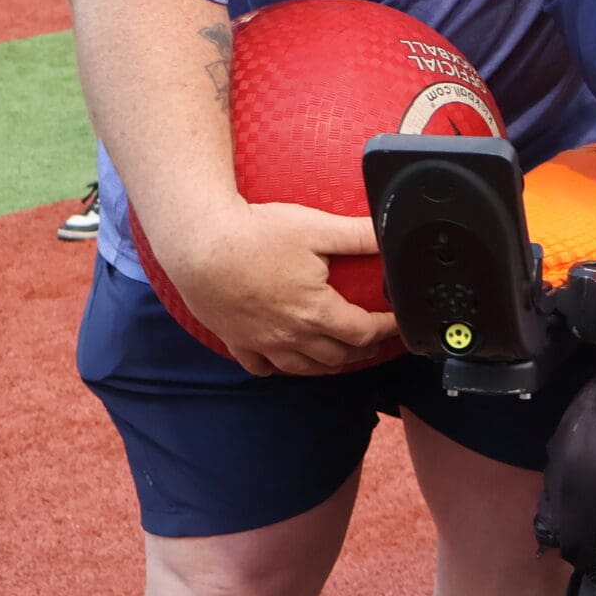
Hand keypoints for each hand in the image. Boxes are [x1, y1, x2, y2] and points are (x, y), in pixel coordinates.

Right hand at [163, 201, 400, 374]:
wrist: (199, 244)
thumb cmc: (255, 234)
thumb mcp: (316, 227)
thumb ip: (358, 235)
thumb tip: (388, 233)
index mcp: (316, 311)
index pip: (363, 332)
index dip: (386, 328)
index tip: (397, 322)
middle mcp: (291, 335)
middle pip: (338, 356)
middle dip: (363, 350)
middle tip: (375, 340)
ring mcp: (262, 343)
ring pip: (304, 368)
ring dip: (329, 365)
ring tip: (341, 355)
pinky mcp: (236, 340)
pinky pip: (262, 368)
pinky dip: (280, 368)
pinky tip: (287, 360)